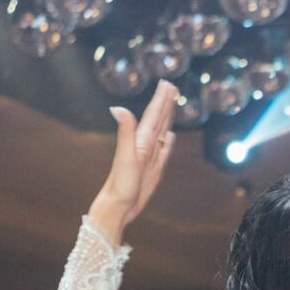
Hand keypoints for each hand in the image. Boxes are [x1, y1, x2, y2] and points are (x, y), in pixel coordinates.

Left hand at [86, 80, 178, 241]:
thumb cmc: (120, 183)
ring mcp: (151, 157)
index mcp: (141, 140)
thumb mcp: (125, 156)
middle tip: (171, 86)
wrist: (119, 206)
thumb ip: (125, 131)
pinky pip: (165, 151)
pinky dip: (168, 141)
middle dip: (165, 103)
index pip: (153, 115)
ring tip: (172, 104)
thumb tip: (118, 107)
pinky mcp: (154, 168)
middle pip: (159, 119)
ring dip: (167, 117)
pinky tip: (170, 135)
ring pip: (162, 131)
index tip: (166, 83)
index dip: (160, 99)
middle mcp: (146, 145)